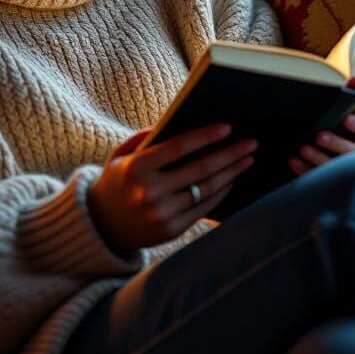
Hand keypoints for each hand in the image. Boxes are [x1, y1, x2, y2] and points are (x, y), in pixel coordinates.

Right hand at [88, 123, 258, 252]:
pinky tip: (232, 179)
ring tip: (247, 159)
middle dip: (229, 154)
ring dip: (232, 173)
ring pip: (206, 190)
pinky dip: (221, 192)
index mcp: (136, 168)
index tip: (228, 127)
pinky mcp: (171, 230)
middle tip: (251, 143)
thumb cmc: (118, 180)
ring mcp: (162, 214)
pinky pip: (204, 208)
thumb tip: (180, 123)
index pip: (178, 147)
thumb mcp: (121, 154)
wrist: (103, 225)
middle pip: (200, 170)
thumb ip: (146, 137)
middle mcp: (150, 192)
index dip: (205, 136)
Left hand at [289, 95, 354, 177]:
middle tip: (319, 136)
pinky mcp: (331, 184)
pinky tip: (293, 160)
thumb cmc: (344, 133)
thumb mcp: (349, 118)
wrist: (336, 166)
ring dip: (319, 158)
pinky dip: (305, 170)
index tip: (346, 119)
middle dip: (337, 144)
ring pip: (336, 168)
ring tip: (302, 148)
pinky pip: (319, 179)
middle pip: (354, 153)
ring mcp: (347, 173)